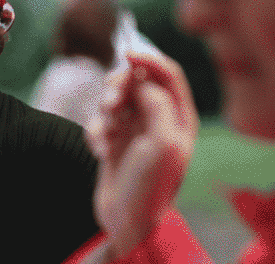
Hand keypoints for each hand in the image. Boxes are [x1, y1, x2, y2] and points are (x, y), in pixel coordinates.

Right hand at [86, 52, 197, 257]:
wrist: (125, 221)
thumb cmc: (151, 186)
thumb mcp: (164, 143)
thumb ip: (158, 103)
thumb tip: (143, 80)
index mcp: (180, 117)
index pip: (168, 73)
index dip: (148, 58)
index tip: (126, 53)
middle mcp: (159, 118)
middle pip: (136, 79)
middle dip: (119, 87)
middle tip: (110, 104)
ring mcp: (135, 128)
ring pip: (114, 97)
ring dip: (104, 110)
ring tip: (105, 133)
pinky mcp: (113, 139)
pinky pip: (98, 119)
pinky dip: (95, 131)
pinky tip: (99, 151)